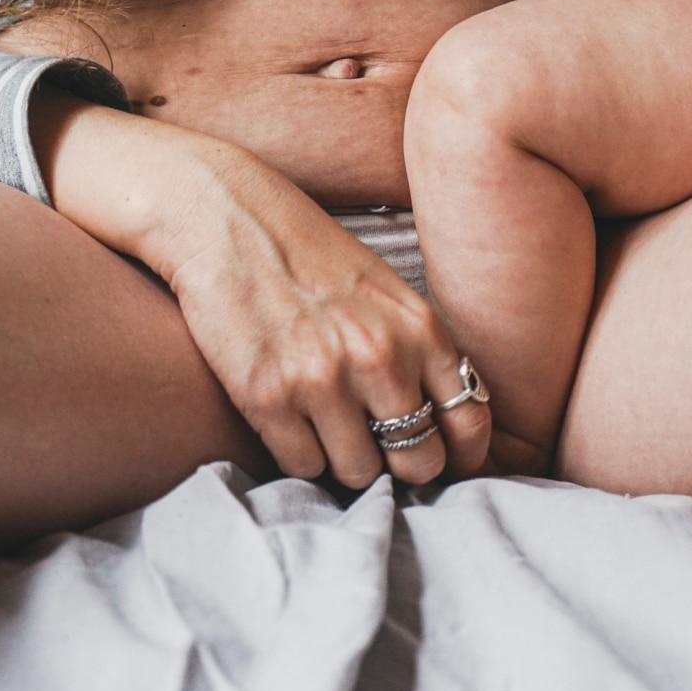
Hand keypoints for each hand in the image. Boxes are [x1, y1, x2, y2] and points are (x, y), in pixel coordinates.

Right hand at [30, 97, 491, 488]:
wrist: (222, 217)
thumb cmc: (304, 250)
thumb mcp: (383, 288)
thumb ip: (417, 348)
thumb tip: (440, 421)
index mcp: (417, 327)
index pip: (469, 422)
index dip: (460, 453)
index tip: (442, 457)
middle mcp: (378, 357)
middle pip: (418, 461)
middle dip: (400, 464)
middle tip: (376, 446)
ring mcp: (322, 380)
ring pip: (358, 473)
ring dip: (344, 459)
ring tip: (324, 422)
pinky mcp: (266, 396)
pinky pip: (302, 465)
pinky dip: (298, 452)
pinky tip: (288, 416)